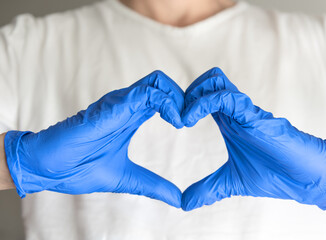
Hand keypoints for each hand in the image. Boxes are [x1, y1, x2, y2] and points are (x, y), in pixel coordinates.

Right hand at [4, 70, 183, 207]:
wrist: (47, 168)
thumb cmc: (78, 168)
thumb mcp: (127, 178)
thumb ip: (153, 185)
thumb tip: (178, 199)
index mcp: (131, 116)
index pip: (162, 98)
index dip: (181, 107)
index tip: (189, 126)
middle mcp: (127, 105)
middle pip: (163, 84)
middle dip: (184, 98)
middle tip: (191, 120)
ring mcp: (119, 104)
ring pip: (157, 82)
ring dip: (177, 99)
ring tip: (183, 122)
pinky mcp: (111, 107)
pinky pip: (145, 93)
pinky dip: (166, 103)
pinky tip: (175, 121)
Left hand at [181, 67, 325, 210]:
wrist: (304, 179)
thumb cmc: (274, 175)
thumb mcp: (231, 183)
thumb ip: (207, 189)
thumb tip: (183, 203)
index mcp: (228, 121)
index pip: (203, 96)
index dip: (184, 102)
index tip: (172, 122)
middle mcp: (235, 111)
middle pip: (208, 81)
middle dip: (185, 93)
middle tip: (174, 116)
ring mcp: (245, 111)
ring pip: (215, 82)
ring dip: (192, 95)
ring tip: (182, 119)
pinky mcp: (255, 116)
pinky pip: (226, 97)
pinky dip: (202, 104)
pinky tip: (190, 121)